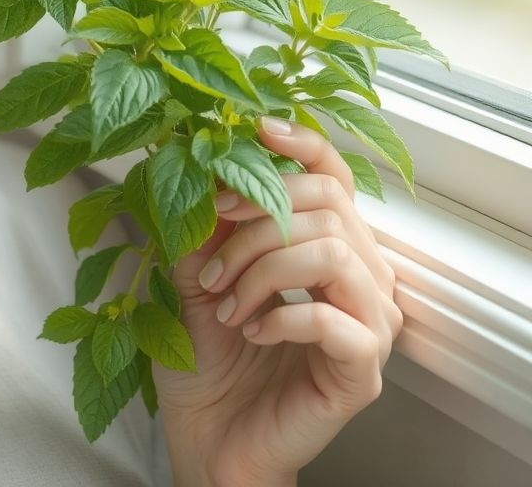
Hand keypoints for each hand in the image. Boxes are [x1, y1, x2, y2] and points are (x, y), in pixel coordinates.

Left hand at [152, 117, 403, 486]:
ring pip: (330, 251)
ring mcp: (369, 325)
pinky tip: (252, 330)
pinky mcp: (362, 372)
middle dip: (256, 220)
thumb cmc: (209, 356)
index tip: (255, 130)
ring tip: (227, 303)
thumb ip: (205, 221)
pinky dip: (279, 315)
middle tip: (211, 259)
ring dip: (261, 269)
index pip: (335, 177)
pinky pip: (331, 319)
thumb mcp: (196, 272)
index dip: (302, 146)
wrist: (209, 434)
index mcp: (328, 246)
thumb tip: (199, 155)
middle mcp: (361, 278)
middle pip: (328, 204)